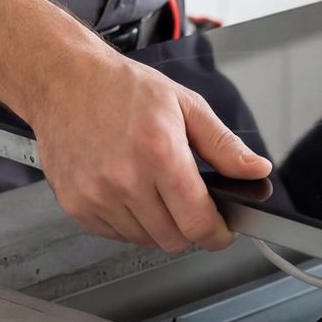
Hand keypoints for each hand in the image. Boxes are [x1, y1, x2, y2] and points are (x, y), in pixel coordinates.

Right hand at [25, 52, 271, 251]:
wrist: (65, 81)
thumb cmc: (123, 88)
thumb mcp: (186, 106)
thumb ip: (224, 146)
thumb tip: (256, 170)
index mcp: (160, 153)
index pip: (197, 222)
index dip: (217, 234)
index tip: (222, 232)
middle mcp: (125, 179)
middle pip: (173, 239)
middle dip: (190, 228)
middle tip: (189, 204)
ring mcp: (96, 196)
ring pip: (144, 240)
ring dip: (158, 225)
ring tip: (153, 189)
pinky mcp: (76, 205)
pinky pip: (115, 235)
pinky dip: (129, 222)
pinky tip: (128, 192)